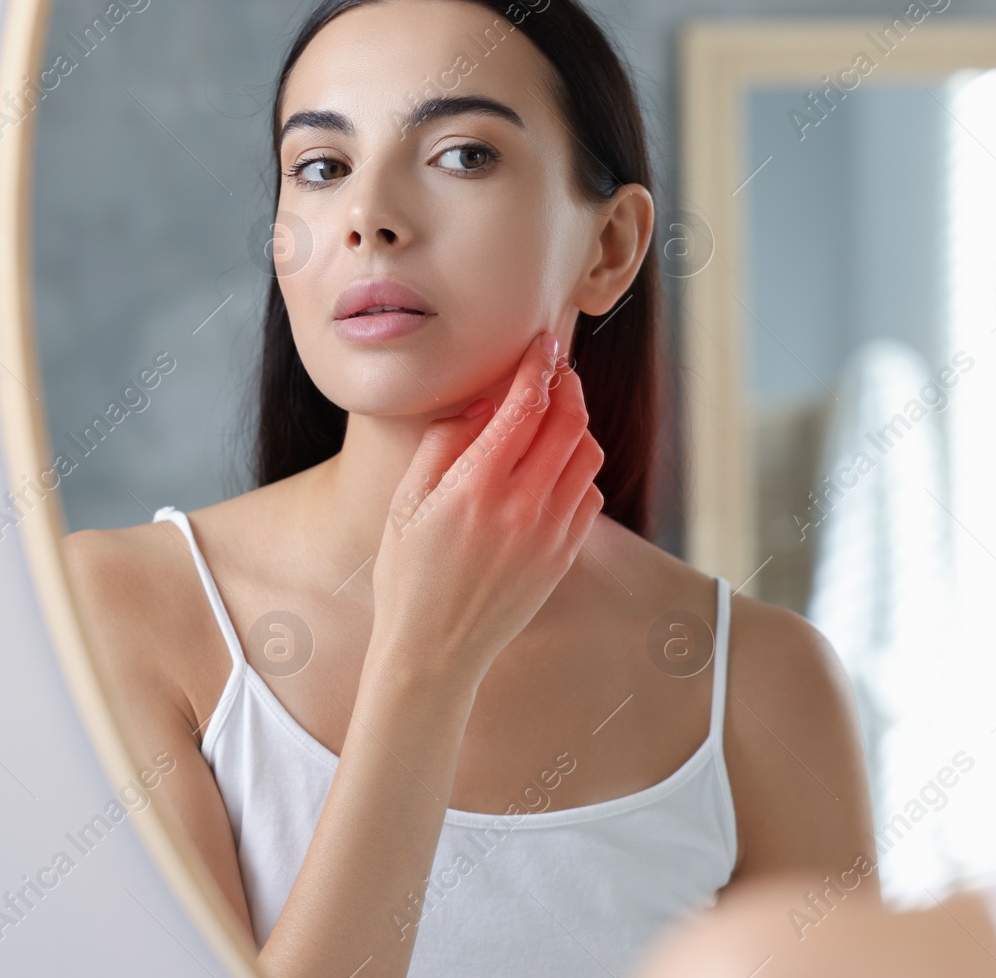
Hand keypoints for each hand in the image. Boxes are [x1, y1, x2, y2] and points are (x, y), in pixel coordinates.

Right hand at [369, 330, 604, 685]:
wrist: (433, 652)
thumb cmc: (407, 575)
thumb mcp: (405, 502)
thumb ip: (445, 443)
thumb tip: (483, 403)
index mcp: (477, 487)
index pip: (526, 405)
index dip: (538, 365)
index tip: (542, 344)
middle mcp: (522, 508)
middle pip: (570, 422)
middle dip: (567, 385)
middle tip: (554, 371)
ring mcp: (550, 534)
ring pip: (588, 455)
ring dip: (576, 425)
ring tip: (553, 416)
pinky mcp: (564, 556)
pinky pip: (589, 494)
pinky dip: (578, 469)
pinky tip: (552, 469)